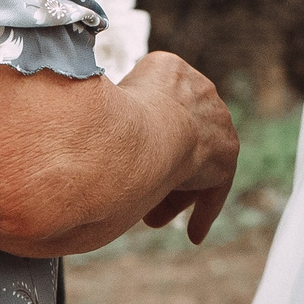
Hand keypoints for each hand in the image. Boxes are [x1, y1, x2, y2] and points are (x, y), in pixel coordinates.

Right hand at [123, 51, 239, 243]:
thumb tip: (77, 120)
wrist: (152, 133)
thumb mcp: (105, 98)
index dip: (142, 136)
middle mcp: (200, 90)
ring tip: (151, 216)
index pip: (159, 103)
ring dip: (172, 190)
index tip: (126, 158)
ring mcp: (218, 123)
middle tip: (136, 191)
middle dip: (157, 165)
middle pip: (177, 136)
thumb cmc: (117, 116)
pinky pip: (214, 187)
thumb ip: (104, 108)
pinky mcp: (226, 156)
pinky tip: (194, 234)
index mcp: (169, 69)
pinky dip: (203, 210)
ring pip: (192, 163)